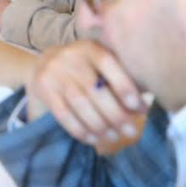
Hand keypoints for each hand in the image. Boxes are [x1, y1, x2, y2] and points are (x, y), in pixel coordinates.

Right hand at [24, 40, 146, 144]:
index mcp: (89, 48)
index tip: (139, 107)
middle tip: (130, 131)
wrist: (44, 64)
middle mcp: (69, 57)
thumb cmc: (84, 68)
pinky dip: (80, 130)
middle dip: (115, 114)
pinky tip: (93, 138)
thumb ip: (119, 80)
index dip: (124, 85)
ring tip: (113, 137)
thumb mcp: (99, 65)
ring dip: (99, 124)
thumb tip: (142, 107)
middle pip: (94, 89)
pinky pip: (63, 114)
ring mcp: (54, 72)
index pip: (108, 63)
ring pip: (79, 103)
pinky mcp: (43, 89)